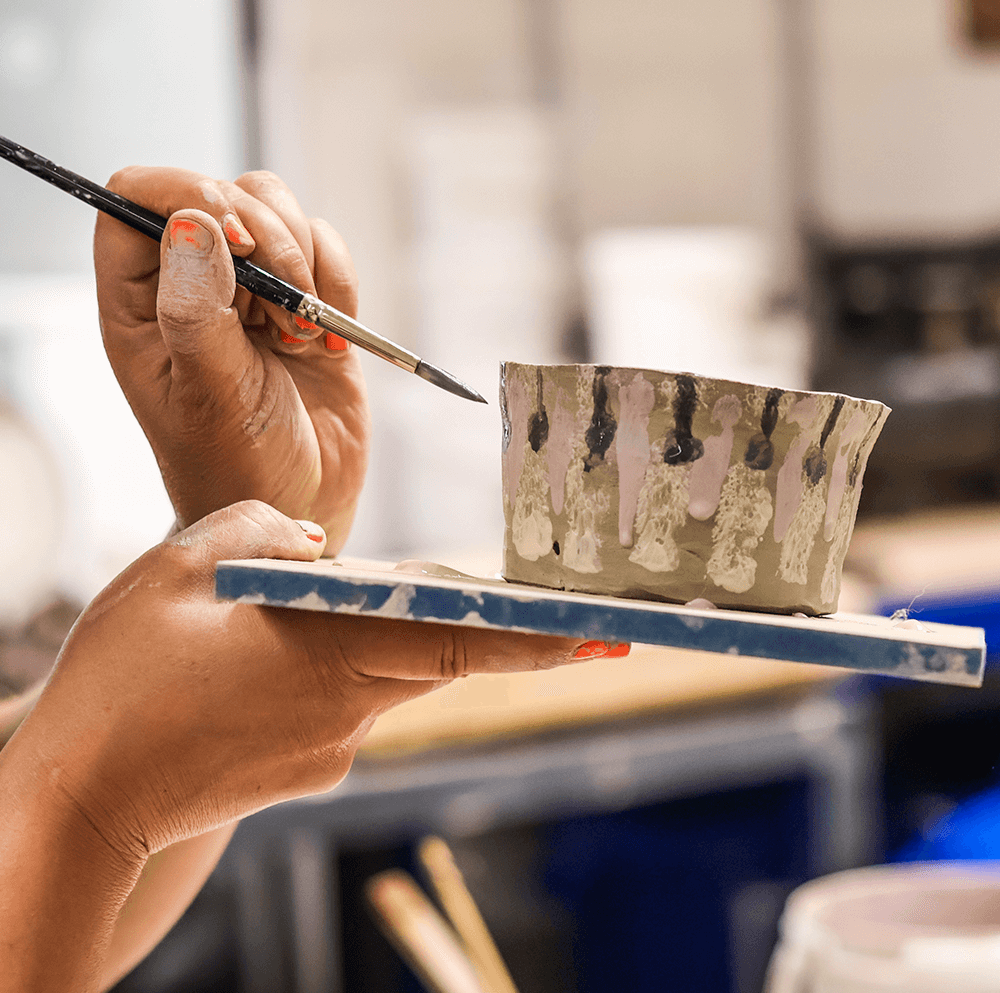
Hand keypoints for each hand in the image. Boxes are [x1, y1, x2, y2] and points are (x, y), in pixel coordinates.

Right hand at [20, 501, 591, 857]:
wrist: (79, 800)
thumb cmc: (120, 682)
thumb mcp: (174, 571)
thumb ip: (257, 533)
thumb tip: (315, 545)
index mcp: (327, 649)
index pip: (458, 642)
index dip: (537, 637)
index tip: (604, 633)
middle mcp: (348, 705)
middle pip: (450, 660)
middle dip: (516, 639)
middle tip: (580, 618)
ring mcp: (334, 746)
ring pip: (394, 676)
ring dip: (398, 642)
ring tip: (331, 616)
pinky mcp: (312, 768)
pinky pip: (351, 703)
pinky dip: (342, 668)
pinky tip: (275, 660)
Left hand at [93, 167, 368, 551]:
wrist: (301, 504)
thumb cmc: (238, 467)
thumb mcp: (211, 397)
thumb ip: (195, 311)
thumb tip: (193, 223)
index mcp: (142, 303)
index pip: (138, 197)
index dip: (187, 194)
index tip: (237, 239)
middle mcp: (194, 283)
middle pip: (223, 192)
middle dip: (269, 243)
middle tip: (284, 318)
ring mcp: (253, 289)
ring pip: (277, 209)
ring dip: (306, 264)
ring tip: (304, 336)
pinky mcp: (307, 302)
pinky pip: (327, 248)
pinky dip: (341, 283)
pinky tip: (332, 343)